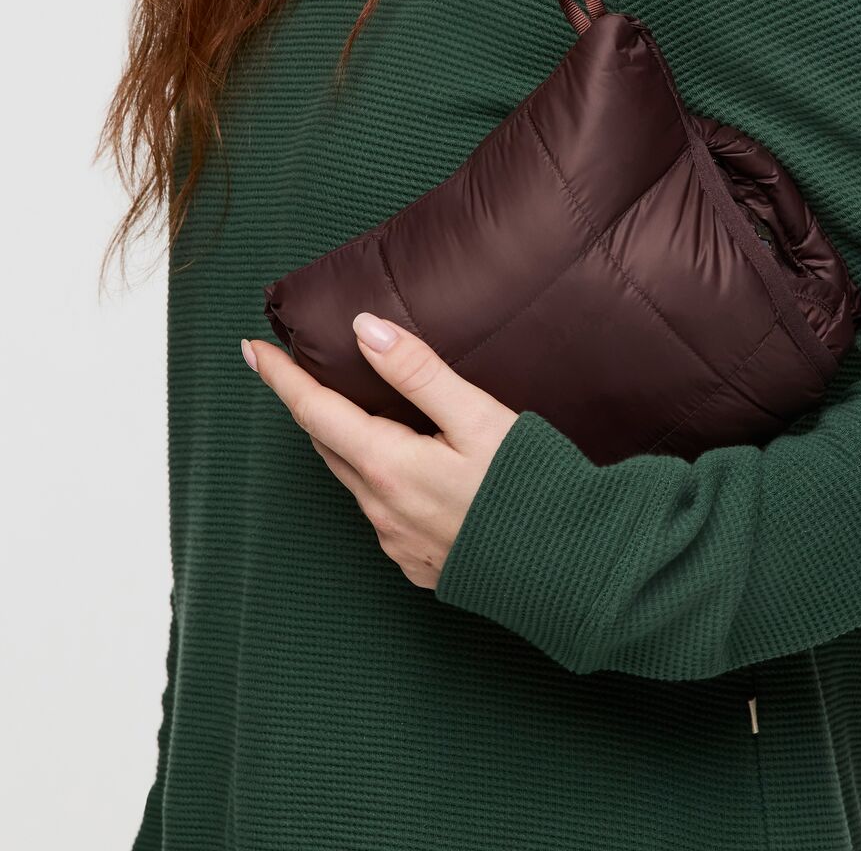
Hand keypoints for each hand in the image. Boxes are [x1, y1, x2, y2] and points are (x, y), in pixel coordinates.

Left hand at [241, 313, 519, 588]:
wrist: (571, 569)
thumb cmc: (530, 487)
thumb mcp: (478, 417)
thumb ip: (419, 373)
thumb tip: (365, 330)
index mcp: (388, 466)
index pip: (314, 412)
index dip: (281, 378)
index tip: (252, 349)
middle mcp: (381, 509)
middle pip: (328, 446)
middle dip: (312, 407)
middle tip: (303, 373)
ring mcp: (397, 542)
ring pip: (355, 481)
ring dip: (347, 444)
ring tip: (359, 414)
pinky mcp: (419, 563)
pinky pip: (382, 513)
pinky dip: (379, 481)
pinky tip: (409, 471)